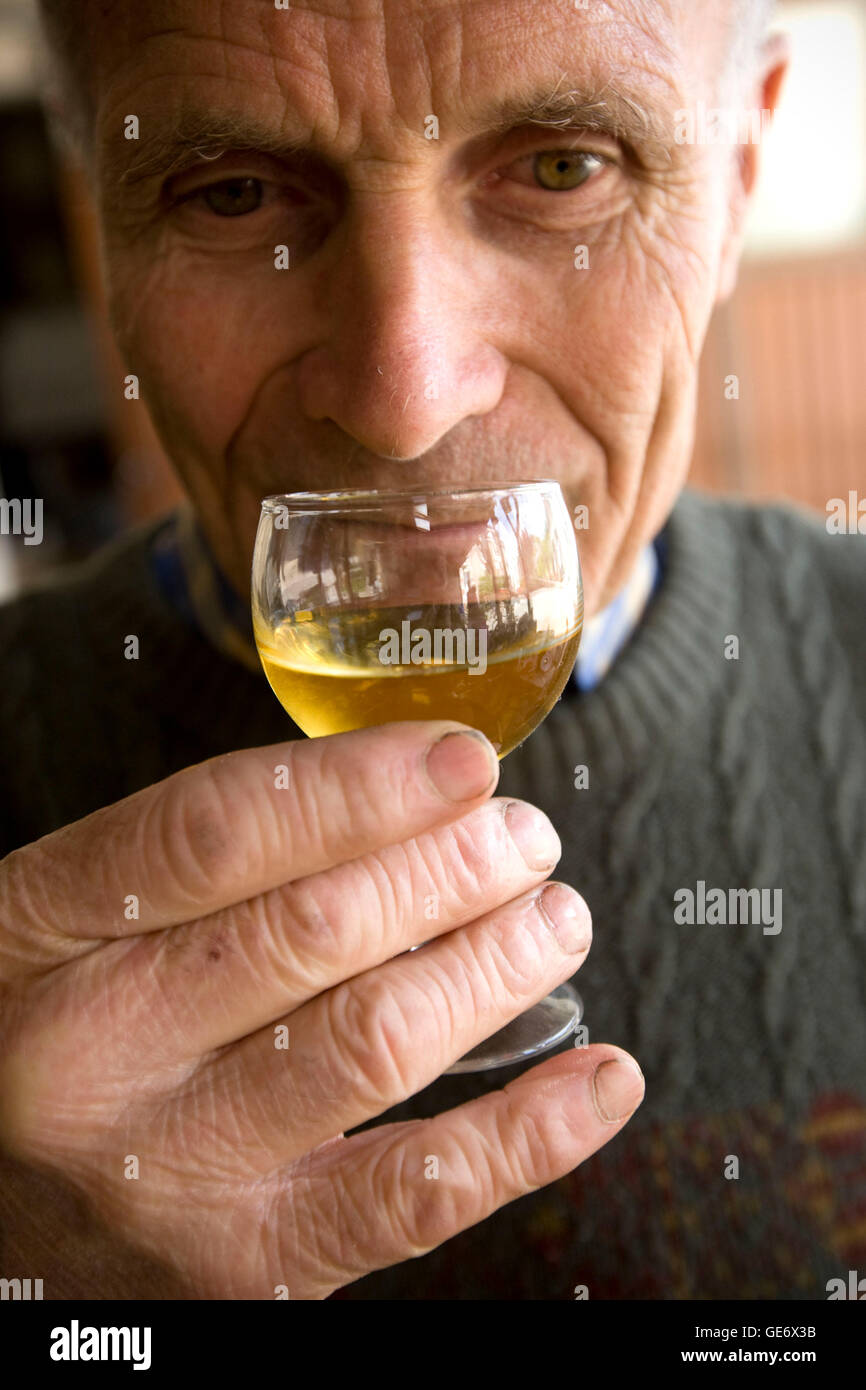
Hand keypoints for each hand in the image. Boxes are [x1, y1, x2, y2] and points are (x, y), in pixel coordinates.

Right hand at [0, 721, 642, 1298]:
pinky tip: (602, 1079)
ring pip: (374, 1042)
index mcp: (44, 933)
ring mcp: (170, 1171)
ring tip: (555, 917)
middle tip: (523, 836)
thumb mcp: (75, 926)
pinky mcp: (248, 1266)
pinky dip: (531, 1134)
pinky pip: (414, 1196)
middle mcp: (95, 1053)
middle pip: (314, 928)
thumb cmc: (55, 1035)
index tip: (464, 759)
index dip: (362, 786)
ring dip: (497, 966)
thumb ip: (206, 866)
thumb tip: (406, 800)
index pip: (218, 832)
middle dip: (451, 866)